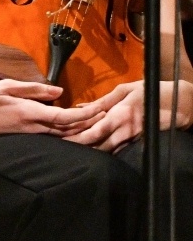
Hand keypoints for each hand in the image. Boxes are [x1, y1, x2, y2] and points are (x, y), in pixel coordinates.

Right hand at [0, 79, 104, 139]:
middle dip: (90, 124)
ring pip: (62, 137)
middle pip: (69, 130)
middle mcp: (32, 128)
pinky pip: (52, 138)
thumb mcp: (5, 87)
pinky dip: (67, 134)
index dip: (86, 115)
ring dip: (81, 131)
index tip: (101, 109)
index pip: (65, 117)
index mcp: (29, 113)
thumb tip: (59, 92)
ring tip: (97, 123)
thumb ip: (33, 89)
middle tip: (108, 115)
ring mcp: (29, 136)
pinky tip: (75, 130)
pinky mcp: (25, 138)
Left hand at [62, 80, 192, 152]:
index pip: (93, 132)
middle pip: (96, 146)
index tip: (59, 139)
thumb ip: (102, 101)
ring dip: (89, 150)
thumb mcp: (126, 90)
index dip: (75, 138)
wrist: (182, 104)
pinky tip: (90, 149)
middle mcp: (124, 130)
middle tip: (59, 147)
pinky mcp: (136, 143)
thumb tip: (81, 107)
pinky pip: (116, 150)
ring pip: (105, 150)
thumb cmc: (151, 92)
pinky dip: (102, 150)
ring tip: (70, 149)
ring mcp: (131, 139)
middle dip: (78, 147)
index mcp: (120, 115)